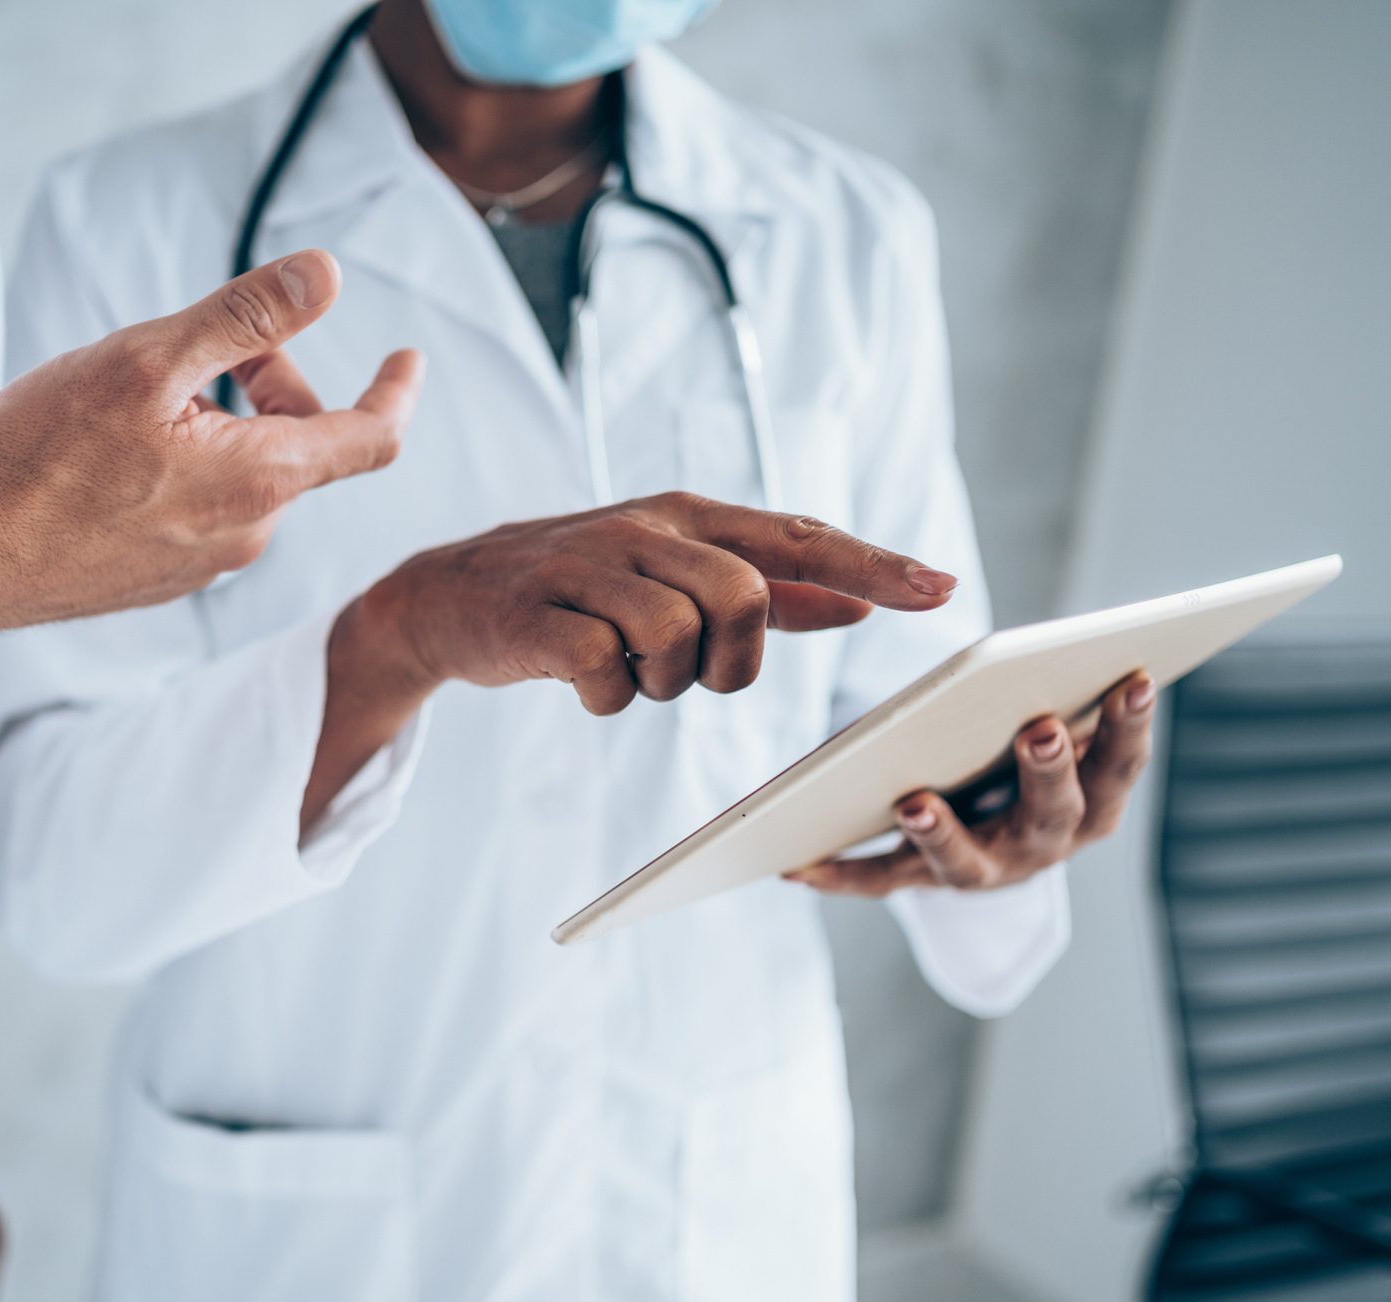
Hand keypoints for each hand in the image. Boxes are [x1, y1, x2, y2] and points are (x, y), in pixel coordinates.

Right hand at [0, 249, 424, 669]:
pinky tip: (115, 452)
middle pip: (300, 447)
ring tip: (144, 397)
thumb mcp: (149, 359)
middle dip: (275, 384)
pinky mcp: (159, 579)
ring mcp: (202, 564)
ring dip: (224, 424)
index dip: (395, 391)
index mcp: (260, 480)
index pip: (370, 438)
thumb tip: (327, 275)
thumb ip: (246, 316)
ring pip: (246, 477)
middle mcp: (246, 534)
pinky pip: (202, 510)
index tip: (406, 357)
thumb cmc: (42, 454)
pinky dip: (188, 465)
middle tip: (214, 346)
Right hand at [301, 493, 957, 828]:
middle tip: (690, 670)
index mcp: (690, 515)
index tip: (940, 591)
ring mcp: (589, 566)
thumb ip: (768, 590)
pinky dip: (603, 697)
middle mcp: (646, 528)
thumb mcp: (673, 574)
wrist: (450, 594)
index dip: (874, 564)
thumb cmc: (579, 587)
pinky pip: (607, 674)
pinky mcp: (542, 615)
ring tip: (623, 668)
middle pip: (745, 599)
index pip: (800, 536)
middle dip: (730, 660)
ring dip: (660, 682)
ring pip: (678, 639)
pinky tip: (580, 680)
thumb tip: (858, 602)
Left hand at [790, 671, 1156, 895]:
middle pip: (1054, 815)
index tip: (1136, 676)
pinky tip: (797, 865)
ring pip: (967, 861)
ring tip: (914, 803)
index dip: (1132, 724)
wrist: (994, 845)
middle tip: (1040, 728)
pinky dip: (840, 876)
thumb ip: (1059, 698)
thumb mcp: (1053, 734)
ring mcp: (984, 870)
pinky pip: (880, 880)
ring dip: (943, 833)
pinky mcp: (922, 880)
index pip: (1121, 764)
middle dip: (1049, 771)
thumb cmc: (1023, 761)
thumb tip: (1066, 645)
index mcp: (1090, 802)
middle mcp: (1043, 845)